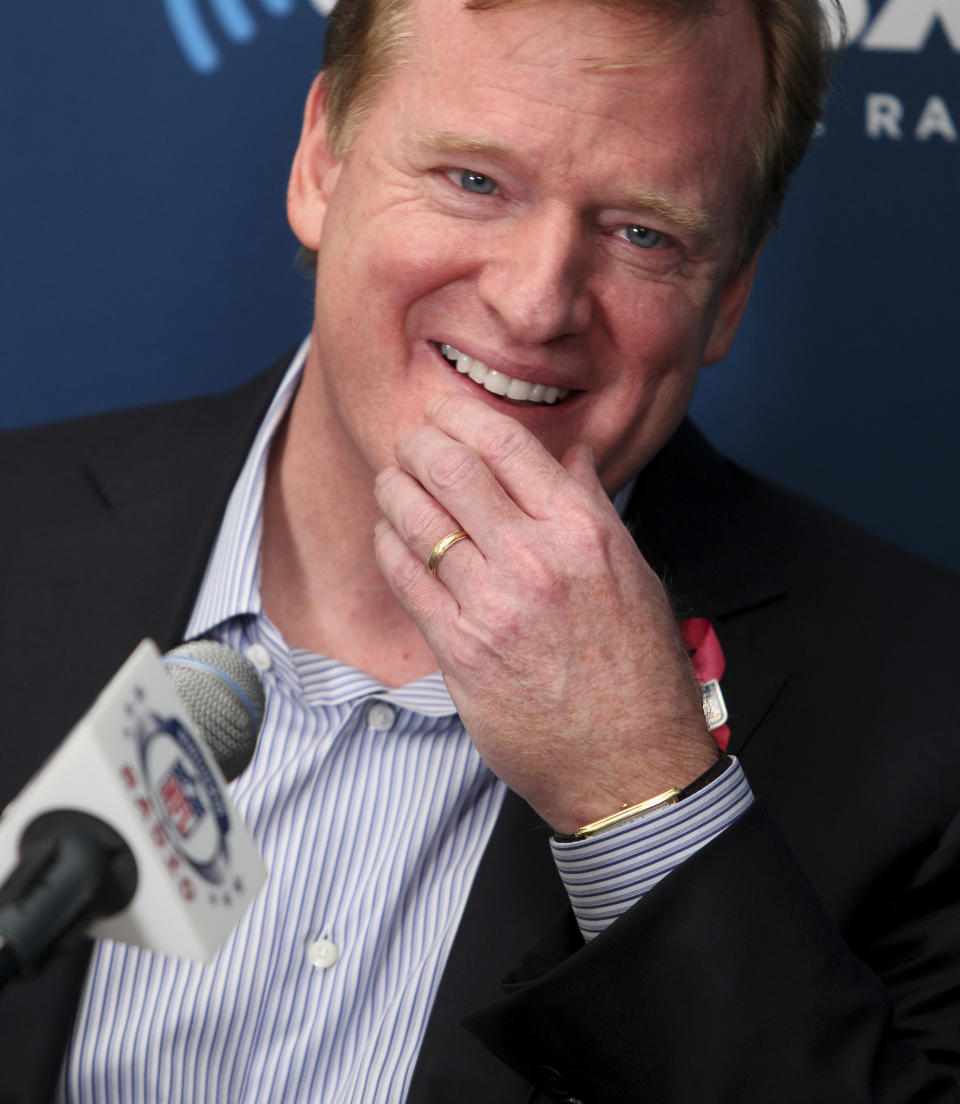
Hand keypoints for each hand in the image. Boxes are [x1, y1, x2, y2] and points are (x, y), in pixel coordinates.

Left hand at [373, 393, 716, 833]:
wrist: (631, 766)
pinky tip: (392, 536)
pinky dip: (389, 543)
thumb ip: (592, 508)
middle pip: (449, 467)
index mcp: (583, 531)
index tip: (442, 412)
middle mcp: (537, 559)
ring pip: (416, 515)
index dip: (460, 415)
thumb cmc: (639, 671)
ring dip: (394, 488)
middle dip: (417, 443)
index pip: (505, 443)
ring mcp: (494, 604)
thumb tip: (571, 457)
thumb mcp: (632, 574)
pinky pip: (405, 576)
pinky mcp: (460, 650)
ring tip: (393, 483)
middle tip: (409, 443)